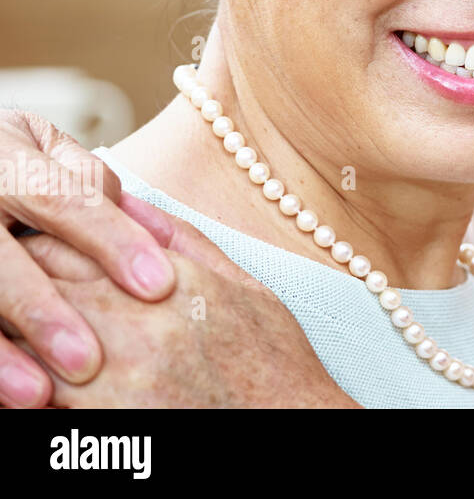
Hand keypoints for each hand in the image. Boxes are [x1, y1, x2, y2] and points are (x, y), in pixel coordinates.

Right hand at [0, 109, 175, 406]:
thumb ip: (98, 190)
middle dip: (43, 310)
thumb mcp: (51, 159)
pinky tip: (8, 398)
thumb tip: (162, 238)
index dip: (110, 240)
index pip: (63, 197)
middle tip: (89, 362)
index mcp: (5, 154)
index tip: (159, 285)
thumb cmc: (16, 168)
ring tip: (38, 395)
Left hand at [6, 208, 358, 407]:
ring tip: (23, 326)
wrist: (291, 424)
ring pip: (27, 342)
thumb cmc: (272, 362)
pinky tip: (30, 378)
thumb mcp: (242, 285)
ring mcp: (111, 381)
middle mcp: (132, 327)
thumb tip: (129, 200)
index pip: (71, 242)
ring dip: (18, 331)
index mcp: (164, 282)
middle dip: (22, 278)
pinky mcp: (101, 427)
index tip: (40, 241)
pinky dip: (23, 384)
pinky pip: (36, 399)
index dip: (45, 238)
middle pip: (40, 286)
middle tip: (16, 275)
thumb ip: (180, 239)